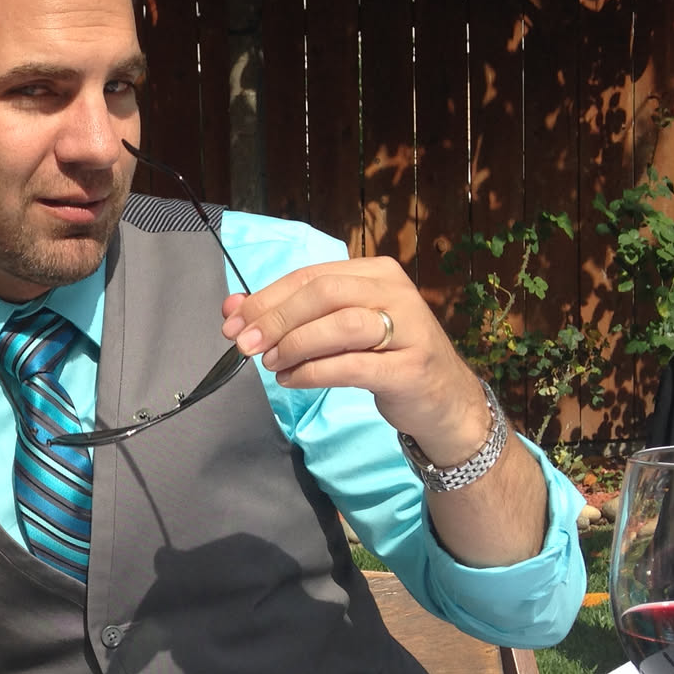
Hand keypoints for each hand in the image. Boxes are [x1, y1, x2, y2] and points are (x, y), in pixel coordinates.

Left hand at [222, 257, 489, 465]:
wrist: (443, 400)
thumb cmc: (385, 358)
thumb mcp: (340, 329)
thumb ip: (295, 316)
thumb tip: (234, 308)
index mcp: (376, 273)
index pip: (311, 275)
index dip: (266, 297)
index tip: (231, 321)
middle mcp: (395, 292)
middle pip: (323, 294)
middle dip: (275, 319)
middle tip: (244, 345)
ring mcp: (408, 329)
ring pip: (340, 324)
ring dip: (294, 344)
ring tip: (271, 364)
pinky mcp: (410, 368)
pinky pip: (352, 365)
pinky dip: (313, 372)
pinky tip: (291, 380)